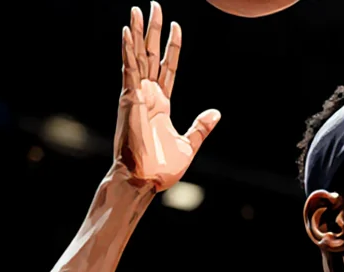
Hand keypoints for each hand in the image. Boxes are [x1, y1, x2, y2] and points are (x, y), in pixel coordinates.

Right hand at [114, 2, 219, 190]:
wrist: (145, 181)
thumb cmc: (161, 168)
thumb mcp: (189, 144)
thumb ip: (201, 127)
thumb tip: (216, 112)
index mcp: (162, 104)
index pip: (168, 67)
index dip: (172, 46)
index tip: (176, 25)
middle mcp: (147, 95)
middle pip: (150, 54)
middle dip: (152, 29)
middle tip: (153, 4)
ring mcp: (137, 96)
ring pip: (137, 56)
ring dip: (137, 32)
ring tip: (137, 8)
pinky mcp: (129, 100)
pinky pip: (128, 71)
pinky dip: (128, 51)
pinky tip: (127, 32)